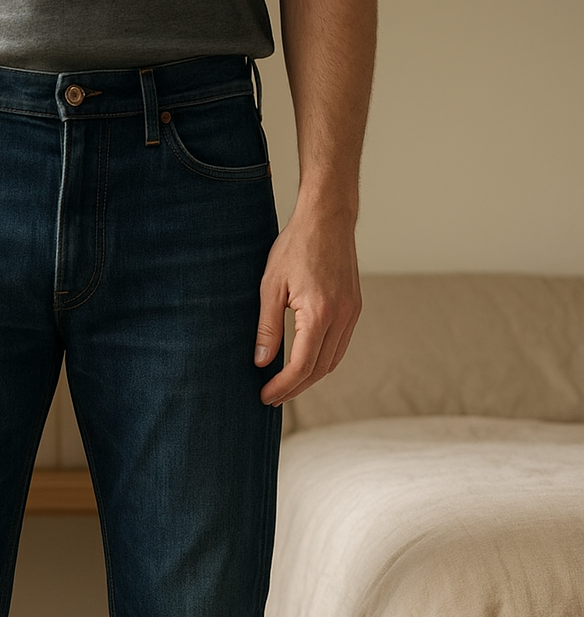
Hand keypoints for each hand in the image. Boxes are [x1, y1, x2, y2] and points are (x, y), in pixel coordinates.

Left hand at [253, 208, 361, 405]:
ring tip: (285, 387)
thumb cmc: (295, 248)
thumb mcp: (270, 287)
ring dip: (309, 379)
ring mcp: (352, 313)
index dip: (282, 386)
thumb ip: (267, 328)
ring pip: (332, 361)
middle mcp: (342, 317)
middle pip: (319, 370)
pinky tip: (304, 365)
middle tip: (272, 398)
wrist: (327, 219)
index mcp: (319, 313)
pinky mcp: (354, 308)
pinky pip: (340, 346)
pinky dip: (322, 361)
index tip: (265, 396)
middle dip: (295, 389)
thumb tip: (261, 363)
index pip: (301, 365)